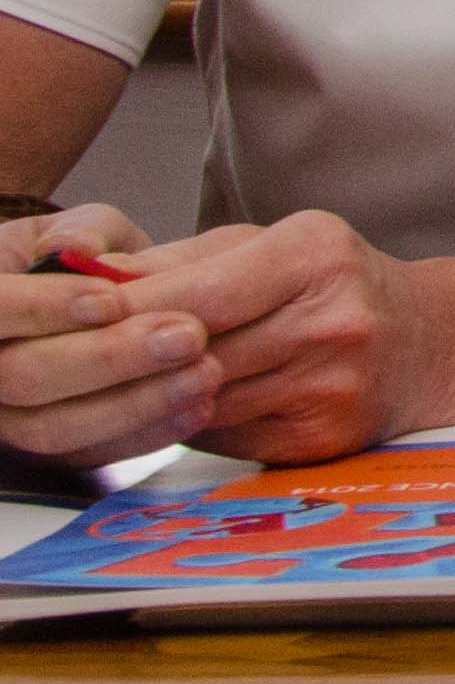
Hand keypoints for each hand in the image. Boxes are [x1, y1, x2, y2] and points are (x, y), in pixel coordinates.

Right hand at [0, 203, 220, 464]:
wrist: (80, 303)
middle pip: (21, 376)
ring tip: (206, 372)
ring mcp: (9, 417)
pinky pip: (90, 455)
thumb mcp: (76, 228)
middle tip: (188, 335)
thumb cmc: (75, 259)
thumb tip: (80, 247)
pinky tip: (200, 406)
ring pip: (53, 427)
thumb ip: (82, 231)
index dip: (43, 308)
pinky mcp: (52, 446)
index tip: (112, 299)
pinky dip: (145, 433)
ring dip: (136, 403)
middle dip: (108, 358)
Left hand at [93, 214, 454, 466]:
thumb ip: (183, 260)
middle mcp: (332, 320)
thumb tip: (93, 279)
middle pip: (193, 353)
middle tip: (87, 360)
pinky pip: (225, 436)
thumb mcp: (275, 245)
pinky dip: (198, 422)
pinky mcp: (322, 437)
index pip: (197, 292)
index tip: (80, 318)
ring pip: (200, 401)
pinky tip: (196, 404)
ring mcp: (331, 385)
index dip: (128, 310)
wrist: (434, 341)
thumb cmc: (343, 285)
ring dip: (160, 395)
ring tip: (141, 379)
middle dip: (133, 358)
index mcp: (316, 257)